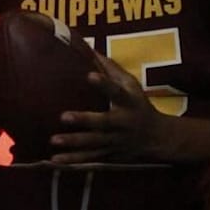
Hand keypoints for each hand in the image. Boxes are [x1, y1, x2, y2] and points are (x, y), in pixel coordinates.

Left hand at [49, 52, 167, 162]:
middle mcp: (122, 123)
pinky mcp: (109, 155)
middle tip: (63, 116)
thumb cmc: (138, 104)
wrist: (156, 137)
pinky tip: (55, 160)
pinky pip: (90, 159)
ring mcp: (116, 141)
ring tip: (53, 141)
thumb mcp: (131, 85)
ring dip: (74, 144)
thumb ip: (111, 69)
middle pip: (103, 123)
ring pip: (94, 145)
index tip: (90, 75)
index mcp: (128, 102)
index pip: (117, 92)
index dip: (105, 84)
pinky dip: (73, 161)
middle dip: (84, 120)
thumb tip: (88, 48)